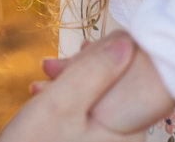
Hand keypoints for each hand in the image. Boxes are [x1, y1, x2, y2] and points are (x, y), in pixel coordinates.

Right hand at [39, 32, 174, 133]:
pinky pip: (88, 115)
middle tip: (50, 65)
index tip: (80, 47)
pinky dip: (68, 101)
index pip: (130, 78)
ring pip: (97, 98)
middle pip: (114, 87)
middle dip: (81, 69)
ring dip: (70, 81)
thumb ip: (95, 70)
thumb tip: (128, 42)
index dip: (106, 55)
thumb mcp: (61, 102)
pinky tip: (44, 95)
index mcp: (129, 133)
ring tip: (44, 77)